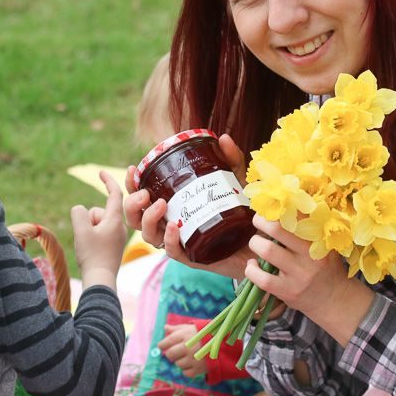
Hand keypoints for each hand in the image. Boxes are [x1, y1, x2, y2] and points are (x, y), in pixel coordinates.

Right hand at [71, 170, 126, 290]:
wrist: (100, 279)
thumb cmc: (92, 255)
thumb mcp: (81, 229)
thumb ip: (79, 213)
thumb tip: (81, 210)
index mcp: (116, 219)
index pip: (115, 194)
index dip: (107, 181)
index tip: (101, 172)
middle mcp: (121, 226)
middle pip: (100, 211)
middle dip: (89, 218)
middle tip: (88, 236)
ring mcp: (117, 236)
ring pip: (97, 223)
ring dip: (89, 229)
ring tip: (89, 245)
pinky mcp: (113, 244)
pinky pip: (99, 233)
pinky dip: (91, 237)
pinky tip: (91, 250)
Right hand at [124, 133, 253, 279]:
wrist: (263, 244)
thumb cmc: (244, 213)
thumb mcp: (236, 182)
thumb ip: (231, 160)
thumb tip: (223, 138)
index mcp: (174, 206)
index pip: (142, 197)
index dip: (132, 184)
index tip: (135, 169)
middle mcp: (171, 224)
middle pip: (136, 218)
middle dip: (133, 204)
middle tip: (145, 193)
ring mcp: (181, 242)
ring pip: (149, 236)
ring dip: (148, 219)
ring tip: (160, 205)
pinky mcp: (193, 257)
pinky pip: (173, 252)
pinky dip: (169, 240)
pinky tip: (174, 227)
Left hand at [157, 323, 206, 377]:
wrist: (226, 345)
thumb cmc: (207, 334)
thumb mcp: (193, 328)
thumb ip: (178, 328)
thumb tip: (165, 328)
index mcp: (185, 335)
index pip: (166, 342)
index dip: (163, 345)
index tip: (164, 346)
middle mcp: (188, 347)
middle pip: (169, 355)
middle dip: (171, 354)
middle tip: (177, 352)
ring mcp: (193, 359)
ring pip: (178, 364)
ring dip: (181, 361)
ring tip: (189, 357)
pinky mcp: (199, 369)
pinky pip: (186, 373)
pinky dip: (188, 370)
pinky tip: (194, 363)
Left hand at [244, 215, 373, 345]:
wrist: (334, 300)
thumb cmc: (326, 269)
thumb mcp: (325, 246)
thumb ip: (310, 229)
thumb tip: (287, 205)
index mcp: (318, 240)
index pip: (298, 216)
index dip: (280, 208)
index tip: (272, 206)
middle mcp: (309, 256)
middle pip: (278, 229)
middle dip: (262, 221)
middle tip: (258, 221)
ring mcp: (298, 275)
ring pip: (267, 250)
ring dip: (255, 243)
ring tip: (256, 243)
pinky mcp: (287, 291)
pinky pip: (262, 278)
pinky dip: (251, 270)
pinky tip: (252, 266)